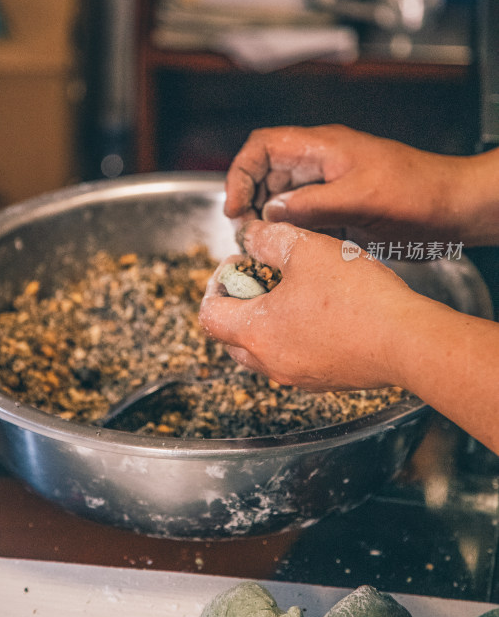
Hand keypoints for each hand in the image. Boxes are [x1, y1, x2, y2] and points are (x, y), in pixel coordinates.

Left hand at [199, 220, 415, 390]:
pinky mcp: (325, 380)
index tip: (239, 265)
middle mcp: (270, 362)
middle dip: (239, 304)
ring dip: (265, 322)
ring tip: (292, 292)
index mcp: (254, 332)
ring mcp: (298, 376)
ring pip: (262, 351)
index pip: (210, 313)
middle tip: (263, 277)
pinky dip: (293, 337)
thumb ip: (268, 239)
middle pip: (231, 337)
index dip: (217, 284)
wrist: (406, 340)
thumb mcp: (305, 249)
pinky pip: (293, 360)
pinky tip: (320, 312)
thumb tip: (250, 236)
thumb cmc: (354, 295)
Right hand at [225, 125, 473, 244]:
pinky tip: (293, 252)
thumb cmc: (418, 193)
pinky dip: (294, 234)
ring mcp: (331, 187)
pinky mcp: (341, 209)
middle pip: (268, 175)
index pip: (263, 147)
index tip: (233, 206)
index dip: (240, 173)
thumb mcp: (361, 198)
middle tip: (247, 234)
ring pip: (284, 200)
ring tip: (266, 247)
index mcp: (322, 147)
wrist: (454, 208)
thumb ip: (312, 205)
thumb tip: (270, 212)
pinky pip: (305, 219)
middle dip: (251, 202)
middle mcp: (321, 164)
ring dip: (271, 221)